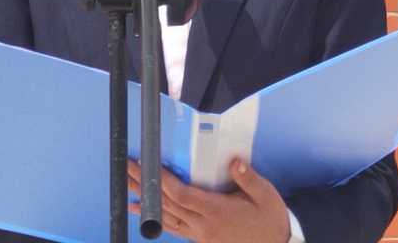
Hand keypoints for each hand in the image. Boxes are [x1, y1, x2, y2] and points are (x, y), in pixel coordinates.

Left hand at [127, 158, 290, 242]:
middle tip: (127, 168)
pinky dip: (156, 219)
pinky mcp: (201, 239)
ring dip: (146, 202)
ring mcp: (200, 234)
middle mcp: (202, 225)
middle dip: (145, 185)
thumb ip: (248, 177)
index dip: (160, 180)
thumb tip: (234, 161)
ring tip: (128, 189)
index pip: (180, 194)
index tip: (146, 164)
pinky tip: (144, 214)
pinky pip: (174, 228)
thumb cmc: (270, 219)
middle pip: (166, 204)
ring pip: (166, 217)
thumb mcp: (265, 195)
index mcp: (215, 211)